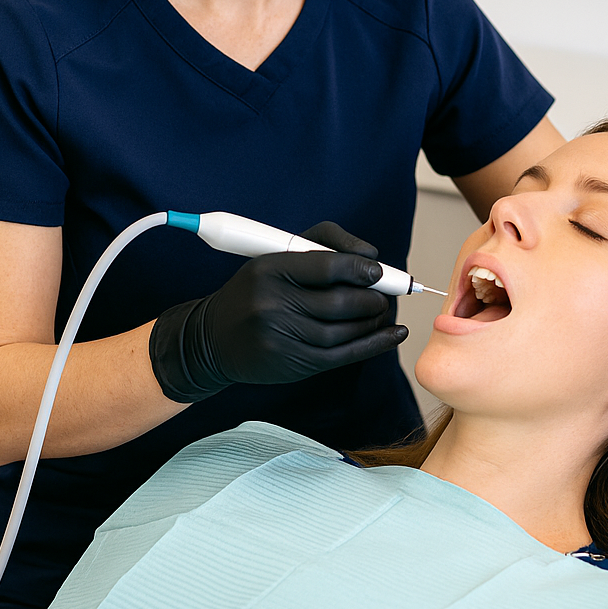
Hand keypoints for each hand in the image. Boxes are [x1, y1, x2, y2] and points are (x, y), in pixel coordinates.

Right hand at [148, 223, 407, 402]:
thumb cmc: (256, 289)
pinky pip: (341, 355)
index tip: (378, 270)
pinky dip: (373, 344)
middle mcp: (272, 304)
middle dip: (372, 297)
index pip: (326, 265)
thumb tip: (371, 255)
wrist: (213, 339)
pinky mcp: (291, 365)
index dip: (360, 267)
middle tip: (386, 293)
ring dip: (373, 320)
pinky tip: (394, 334)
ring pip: (343, 331)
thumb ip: (324, 243)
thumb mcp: (277, 254)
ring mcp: (281, 338)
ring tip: (382, 311)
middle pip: (339, 302)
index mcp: (269, 269)